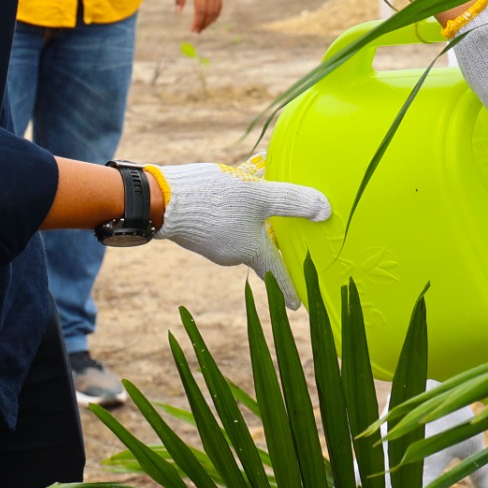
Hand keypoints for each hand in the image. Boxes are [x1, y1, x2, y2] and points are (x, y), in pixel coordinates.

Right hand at [153, 162, 328, 305]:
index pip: (277, 273)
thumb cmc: (215, 201)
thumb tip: (325, 210)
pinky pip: (224, 218)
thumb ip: (293, 201)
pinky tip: (231, 182)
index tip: (297, 305)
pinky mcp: (197, 228)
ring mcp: (211, 242)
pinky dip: (233, 205)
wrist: (162, 200)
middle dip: (270, 235)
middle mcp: (232, 253)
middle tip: (282, 225)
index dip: (289, 288)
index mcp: (251, 251)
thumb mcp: (261, 196)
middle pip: (259, 246)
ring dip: (250, 212)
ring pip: (240, 228)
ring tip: (256, 184)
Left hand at [174, 0, 223, 33]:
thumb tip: (178, 12)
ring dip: (210, 20)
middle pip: (209, 13)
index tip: (193, 30)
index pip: (200, 11)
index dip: (197, 22)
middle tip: (197, 31)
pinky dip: (216, 13)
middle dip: (203, 24)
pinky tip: (211, 18)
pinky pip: (219, 4)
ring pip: (216, 10)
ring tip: (203, 27)